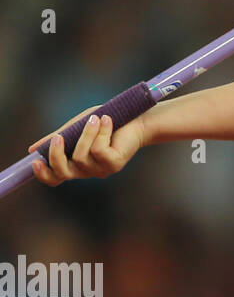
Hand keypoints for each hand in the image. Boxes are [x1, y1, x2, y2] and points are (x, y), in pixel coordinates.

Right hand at [27, 107, 146, 186]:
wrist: (138, 119)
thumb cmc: (106, 122)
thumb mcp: (76, 128)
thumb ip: (57, 138)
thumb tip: (32, 149)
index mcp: (77, 164)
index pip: (55, 178)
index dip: (43, 173)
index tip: (35, 161)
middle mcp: (88, 171)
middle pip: (63, 173)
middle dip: (56, 155)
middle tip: (58, 137)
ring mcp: (102, 169)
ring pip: (81, 157)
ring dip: (86, 134)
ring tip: (95, 118)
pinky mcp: (115, 163)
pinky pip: (98, 150)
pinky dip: (100, 132)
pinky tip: (107, 120)